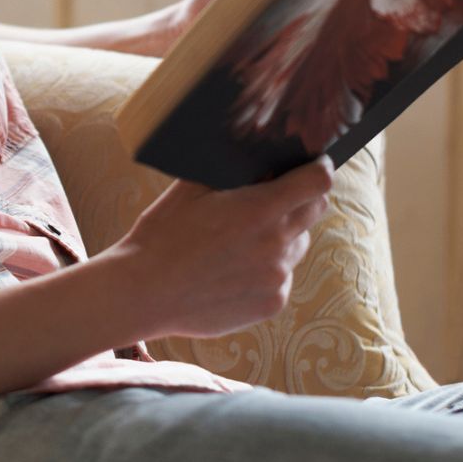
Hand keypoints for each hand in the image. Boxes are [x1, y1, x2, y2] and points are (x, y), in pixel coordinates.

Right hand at [98, 160, 334, 339]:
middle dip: (301, 198)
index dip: (319, 168)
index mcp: (259, 210)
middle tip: (273, 198)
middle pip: (315, 210)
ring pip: (298, 244)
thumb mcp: (191, 188)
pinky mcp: (271, 304)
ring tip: (242, 240)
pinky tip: (234, 268)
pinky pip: (283, 276)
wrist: (143, 292)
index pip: (318, 182)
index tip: (314, 164)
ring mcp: (276, 277)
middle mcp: (276, 244)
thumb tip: (261, 157)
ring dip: (283, 235)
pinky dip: (268, 268)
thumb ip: (232, 171)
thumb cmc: (162, 234)